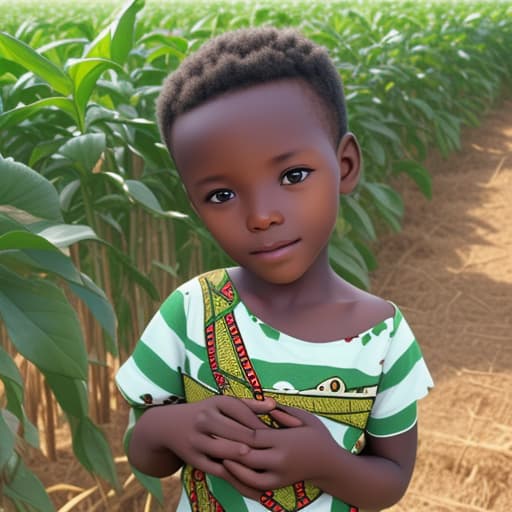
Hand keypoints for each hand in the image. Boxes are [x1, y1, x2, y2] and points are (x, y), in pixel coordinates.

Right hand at [144, 395, 285, 495]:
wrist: (167, 426)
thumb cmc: (204, 413)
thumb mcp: (222, 403)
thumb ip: (248, 405)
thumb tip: (274, 405)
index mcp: (217, 403)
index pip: (244, 413)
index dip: (263, 424)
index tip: (283, 433)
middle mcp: (206, 419)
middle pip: (237, 432)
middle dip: (258, 444)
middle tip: (279, 453)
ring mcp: (198, 439)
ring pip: (226, 452)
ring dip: (246, 460)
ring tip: (266, 467)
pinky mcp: (194, 458)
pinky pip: (218, 470)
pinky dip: (235, 477)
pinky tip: (251, 483)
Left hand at [223, 405, 336, 490]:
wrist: (330, 464)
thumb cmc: (317, 435)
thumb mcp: (303, 417)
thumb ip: (282, 411)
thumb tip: (263, 404)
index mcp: (284, 441)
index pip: (254, 436)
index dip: (236, 430)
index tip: (221, 423)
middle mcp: (279, 460)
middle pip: (247, 455)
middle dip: (228, 447)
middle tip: (211, 437)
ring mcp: (277, 476)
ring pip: (247, 474)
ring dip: (230, 465)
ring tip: (215, 454)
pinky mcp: (276, 485)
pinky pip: (253, 485)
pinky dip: (239, 479)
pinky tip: (230, 469)